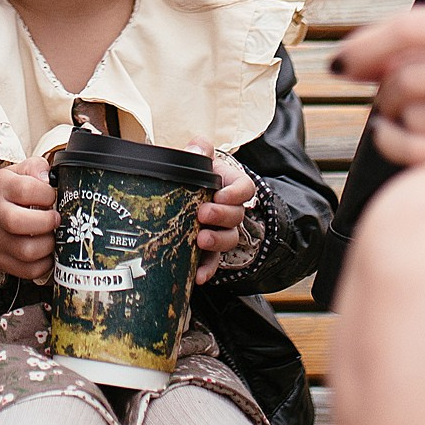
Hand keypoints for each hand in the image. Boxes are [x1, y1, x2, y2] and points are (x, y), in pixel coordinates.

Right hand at [0, 158, 57, 282]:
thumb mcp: (13, 173)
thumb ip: (34, 167)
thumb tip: (47, 178)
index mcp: (1, 189)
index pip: (25, 189)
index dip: (46, 193)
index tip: (51, 195)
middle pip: (19, 223)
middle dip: (47, 221)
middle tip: (55, 218)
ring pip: (26, 251)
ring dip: (48, 245)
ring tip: (51, 236)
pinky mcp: (1, 261)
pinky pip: (28, 271)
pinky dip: (43, 264)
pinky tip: (45, 252)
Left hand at [186, 139, 256, 285]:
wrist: (179, 194)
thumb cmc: (192, 177)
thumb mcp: (197, 161)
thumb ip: (199, 150)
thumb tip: (198, 147)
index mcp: (229, 185)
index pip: (245, 188)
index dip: (235, 193)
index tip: (219, 194)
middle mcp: (229, 209)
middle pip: (237, 215)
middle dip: (221, 215)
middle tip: (203, 213)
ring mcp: (221, 230)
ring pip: (230, 238)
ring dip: (217, 240)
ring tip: (200, 239)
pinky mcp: (210, 249)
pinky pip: (213, 261)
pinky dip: (207, 269)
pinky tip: (198, 276)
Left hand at [334, 3, 424, 165]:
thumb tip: (353, 61)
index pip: (414, 28)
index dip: (366, 44)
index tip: (340, 61)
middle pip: (409, 77)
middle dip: (384, 88)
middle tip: (389, 91)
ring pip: (414, 115)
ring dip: (396, 116)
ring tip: (412, 111)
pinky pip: (422, 152)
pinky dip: (394, 143)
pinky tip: (394, 134)